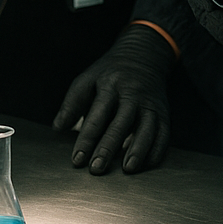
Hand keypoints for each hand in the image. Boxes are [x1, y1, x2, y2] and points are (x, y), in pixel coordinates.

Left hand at [52, 24, 174, 174]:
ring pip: (147, 128)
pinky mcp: (164, 112)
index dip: (86, 139)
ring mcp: (150, 103)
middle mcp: (133, 95)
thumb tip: (58, 127)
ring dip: (138, 149)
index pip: (97, 115)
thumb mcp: (88, 78)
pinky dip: (157, 150)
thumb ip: (73, 102)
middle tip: (96, 168)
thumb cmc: (110, 73)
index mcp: (111, 86)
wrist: (144, 55)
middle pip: (121, 123)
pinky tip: (146, 165)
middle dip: (109, 147)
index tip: (77, 160)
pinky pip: (164, 133)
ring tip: (127, 169)